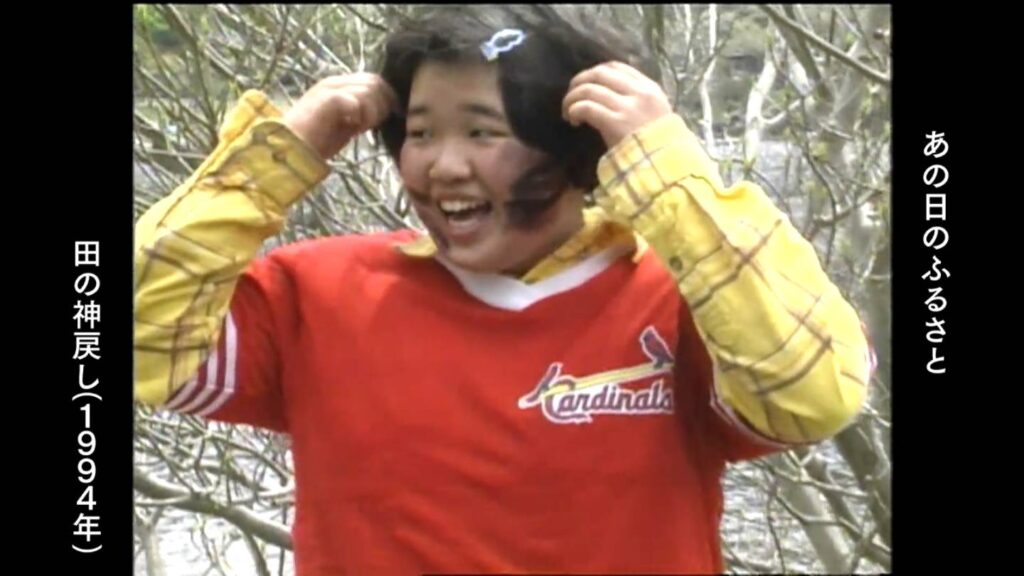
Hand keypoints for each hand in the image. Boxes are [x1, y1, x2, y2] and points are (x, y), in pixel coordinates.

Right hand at [282, 73, 397, 160]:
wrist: (288, 150)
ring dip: (371, 113)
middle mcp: (335, 82)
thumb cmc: (315, 142)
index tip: (380, 121)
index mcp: (339, 85)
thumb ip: (361, 114)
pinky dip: (361, 116)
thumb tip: (385, 111)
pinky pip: (357, 100)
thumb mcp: (344, 125)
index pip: (375, 81)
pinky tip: (353, 129)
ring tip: (358, 128)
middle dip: (381, 106)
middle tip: (368, 126)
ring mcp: (330, 88)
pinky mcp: (327, 98)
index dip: (385, 99)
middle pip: (376, 82)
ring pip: (370, 89)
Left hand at [562, 61, 672, 148]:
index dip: (596, 73)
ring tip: (568, 112)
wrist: (666, 167)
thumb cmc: (660, 146)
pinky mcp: (615, 123)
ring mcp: (627, 107)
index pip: (616, 67)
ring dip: (572, 98)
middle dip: (579, 81)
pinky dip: (574, 110)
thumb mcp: (657, 115)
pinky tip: (573, 121)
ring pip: (588, 89)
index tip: (587, 84)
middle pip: (599, 73)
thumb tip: (609, 95)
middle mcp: (639, 93)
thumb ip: (638, 102)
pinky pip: (586, 107)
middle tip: (571, 95)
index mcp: (650, 88)